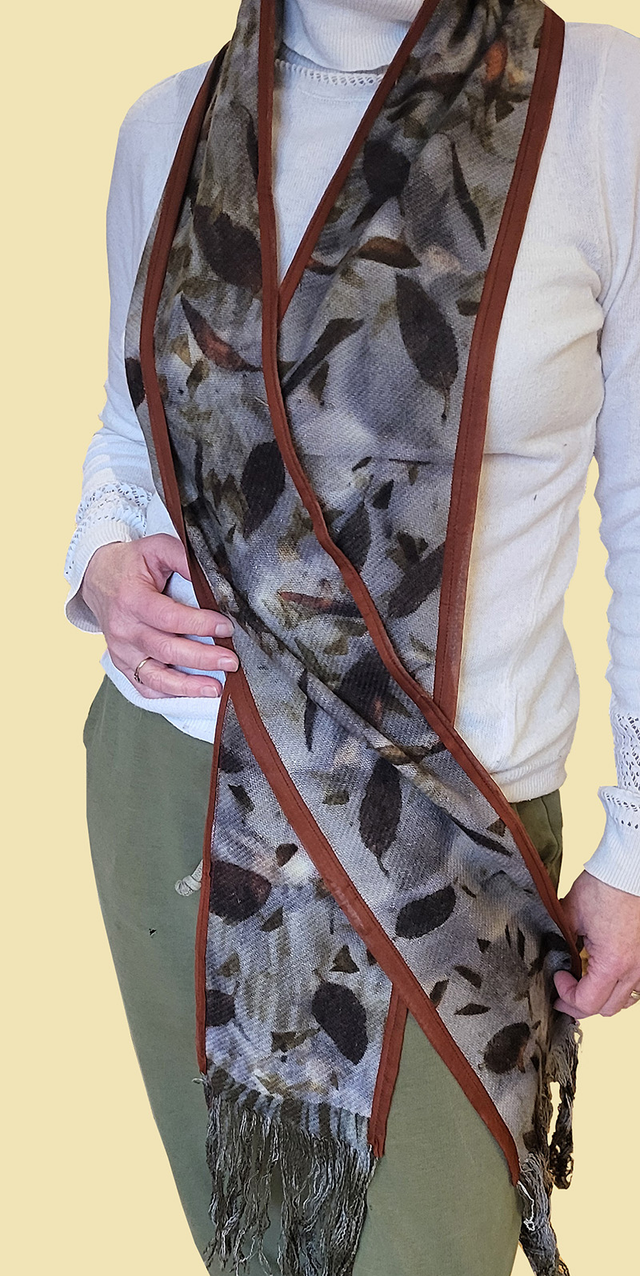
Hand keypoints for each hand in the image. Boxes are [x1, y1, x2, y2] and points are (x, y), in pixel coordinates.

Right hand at [80, 535, 238, 697]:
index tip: (226, 627)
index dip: (199, 624)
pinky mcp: (123, 663)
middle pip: (166, 650)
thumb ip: (184, 558)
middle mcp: (124, 629)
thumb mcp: (156, 549)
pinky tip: (191, 695)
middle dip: (202, 658)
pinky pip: (145, 686)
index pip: (169, 617)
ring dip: (187, 686)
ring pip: (155, 676)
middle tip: (231, 661)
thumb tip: (212, 575)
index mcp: (132, 599)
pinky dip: (168, 695)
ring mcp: (122, 650)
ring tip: (215, 688)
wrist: (97, 578)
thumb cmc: (132, 564)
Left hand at [553, 869, 639, 1018]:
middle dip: (580, 1003)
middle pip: (606, 1009)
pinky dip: (620, 988)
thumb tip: (551, 951)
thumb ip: (560, 938)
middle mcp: (633, 970)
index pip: (587, 1002)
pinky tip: (606, 976)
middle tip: (563, 991)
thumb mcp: (570, 914)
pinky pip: (636, 987)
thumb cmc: (603, 887)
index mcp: (612, 963)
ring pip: (624, 1001)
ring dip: (602, 998)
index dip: (566, 996)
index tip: (557, 977)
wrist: (628, 871)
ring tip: (585, 985)